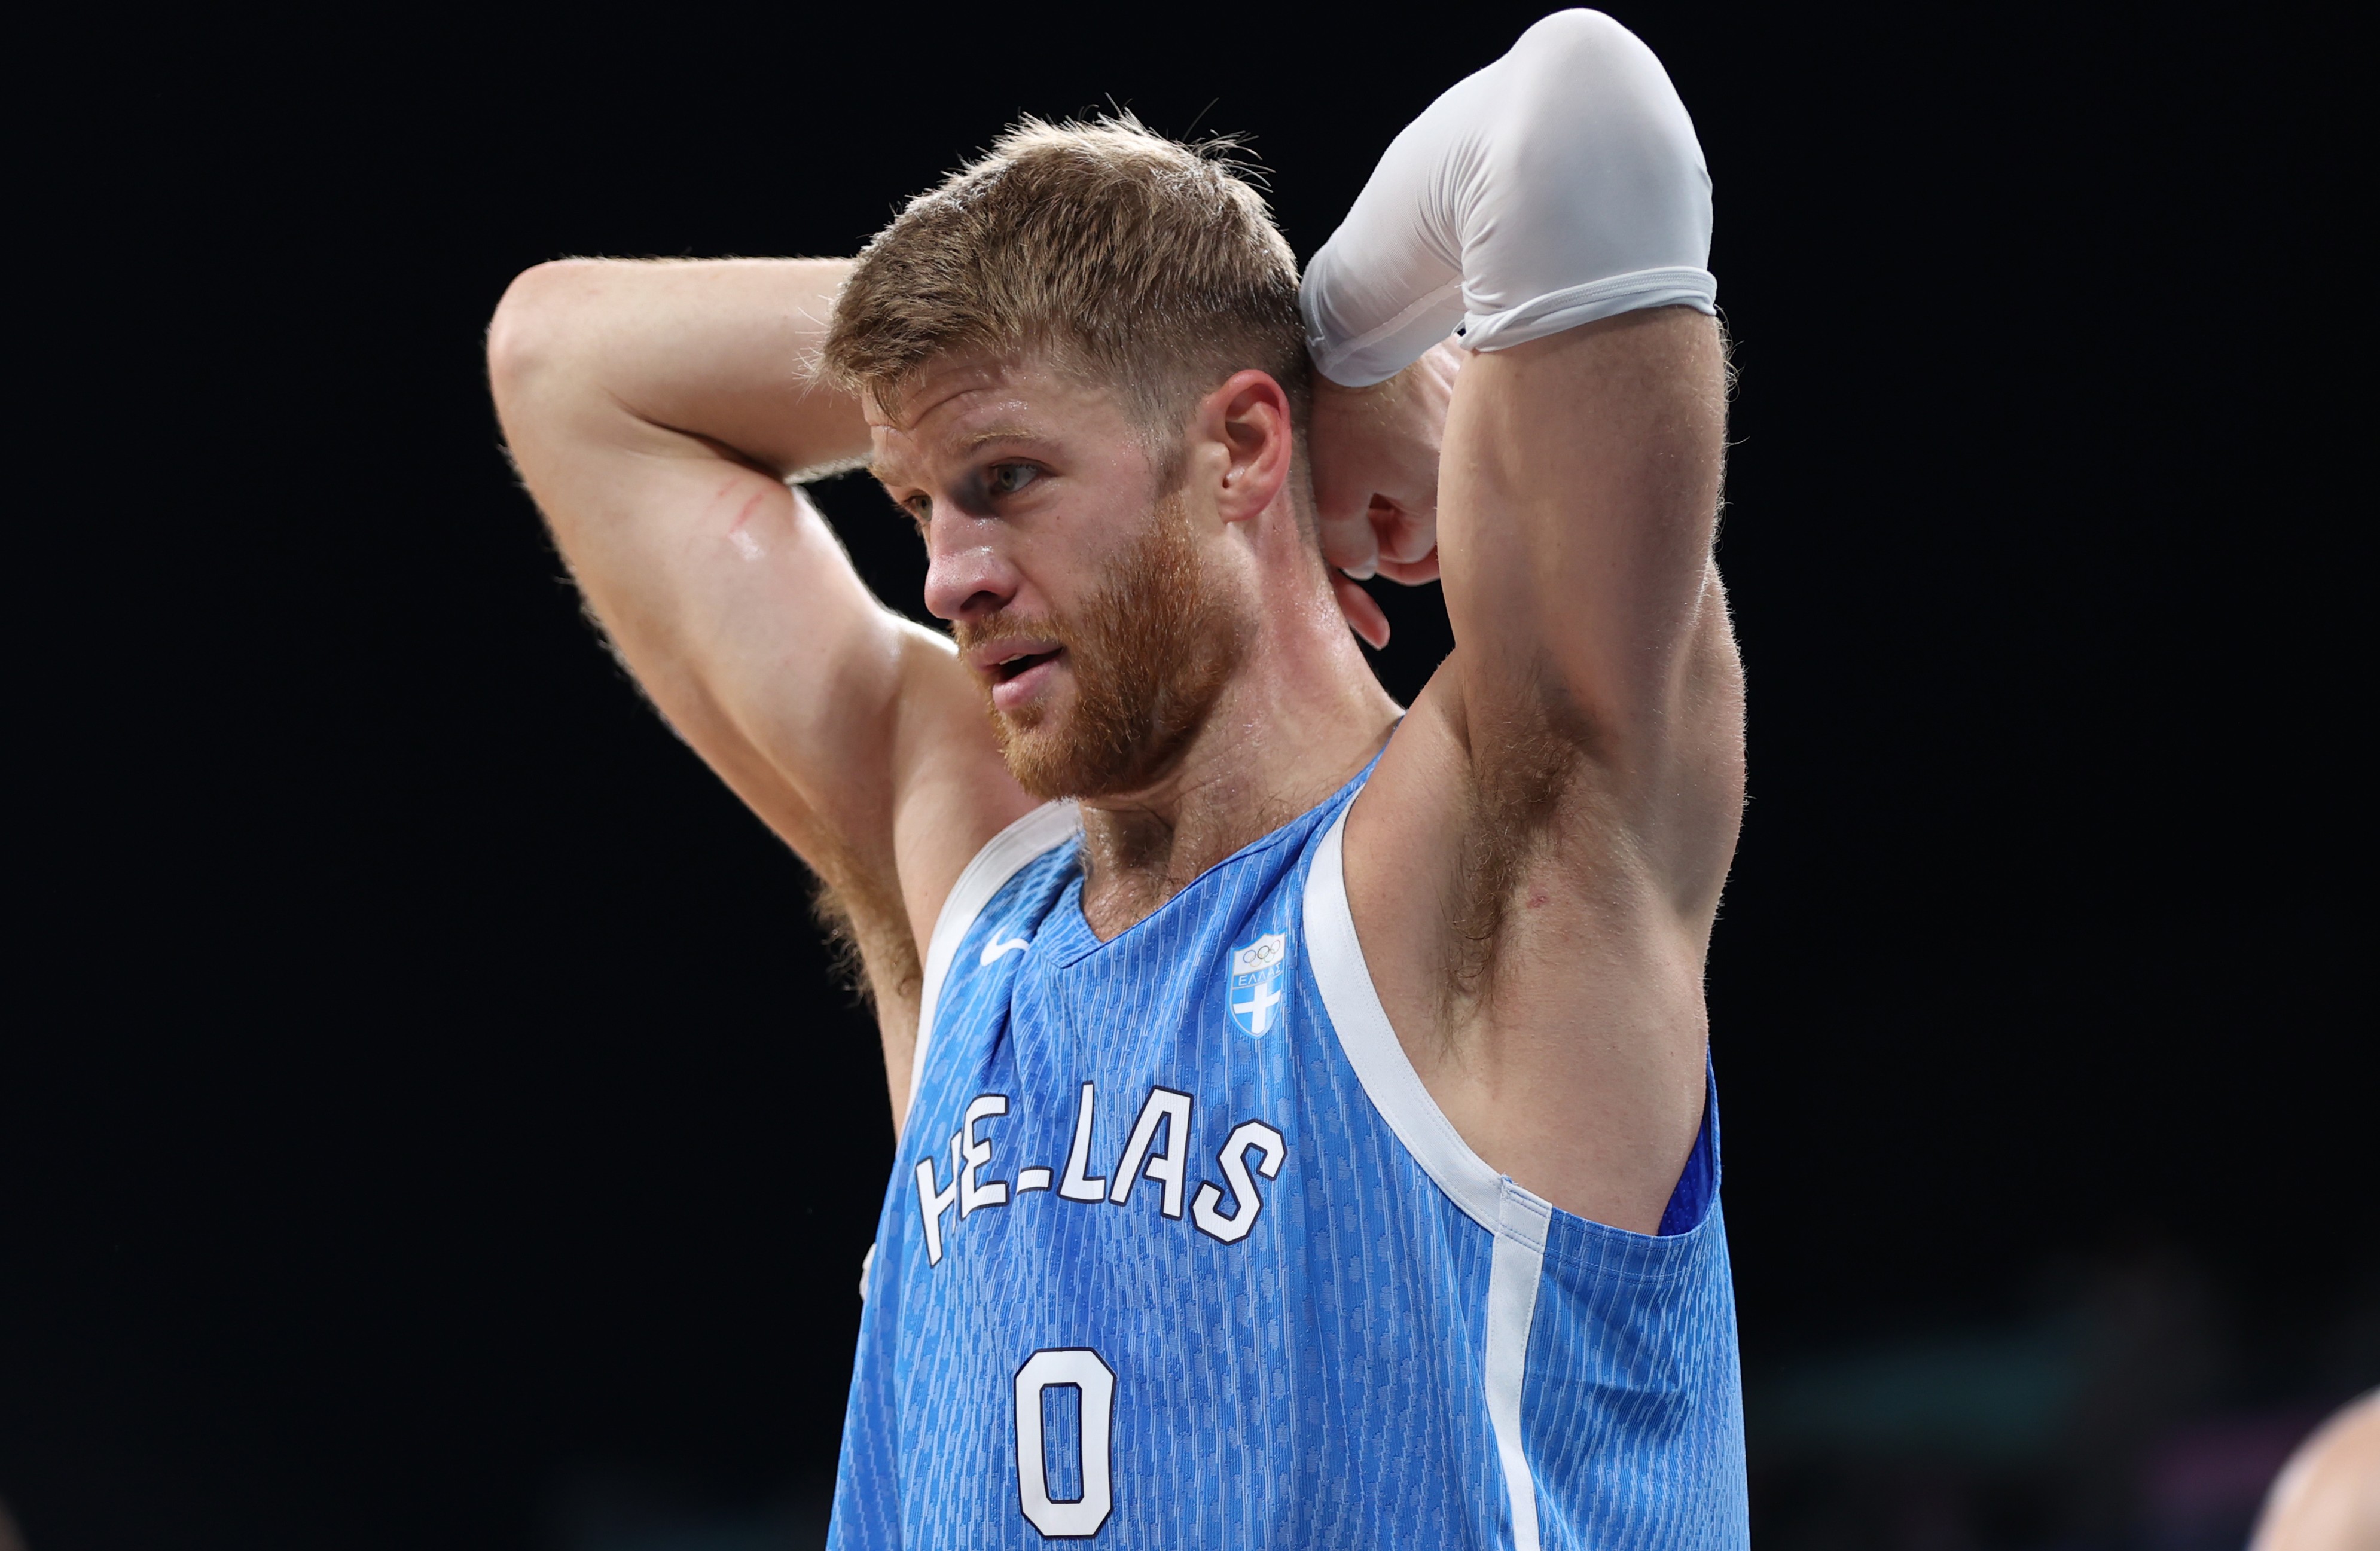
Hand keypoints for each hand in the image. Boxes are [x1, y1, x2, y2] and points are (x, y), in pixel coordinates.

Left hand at [1307, 338, 1464, 647]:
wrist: (1373, 330)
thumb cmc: (1353, 410)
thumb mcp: (1334, 489)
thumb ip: (1347, 542)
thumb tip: (1364, 566)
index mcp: (1439, 501)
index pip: (1412, 553)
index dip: (1376, 552)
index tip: (1353, 536)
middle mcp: (1469, 470)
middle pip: (1438, 523)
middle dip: (1402, 529)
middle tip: (1369, 521)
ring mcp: (1473, 430)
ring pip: (1444, 480)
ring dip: (1412, 487)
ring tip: (1378, 475)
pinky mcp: (1470, 393)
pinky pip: (1450, 435)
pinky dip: (1425, 443)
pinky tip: (1397, 430)